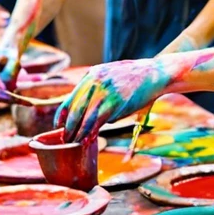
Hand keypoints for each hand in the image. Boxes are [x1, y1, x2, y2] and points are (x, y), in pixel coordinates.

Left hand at [58, 59, 174, 142]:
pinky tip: (88, 139)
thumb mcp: (110, 72)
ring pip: (86, 118)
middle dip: (68, 127)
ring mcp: (105, 93)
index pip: (71, 98)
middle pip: (75, 110)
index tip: (58, 125)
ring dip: (78, 133)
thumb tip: (85, 106)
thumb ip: (96, 85)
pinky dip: (92, 132)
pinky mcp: (115, 103)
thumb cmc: (134, 77)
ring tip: (74, 142)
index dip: (62, 114)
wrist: (155, 73)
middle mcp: (95, 82)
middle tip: (65, 138)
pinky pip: (99, 121)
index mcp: (92, 75)